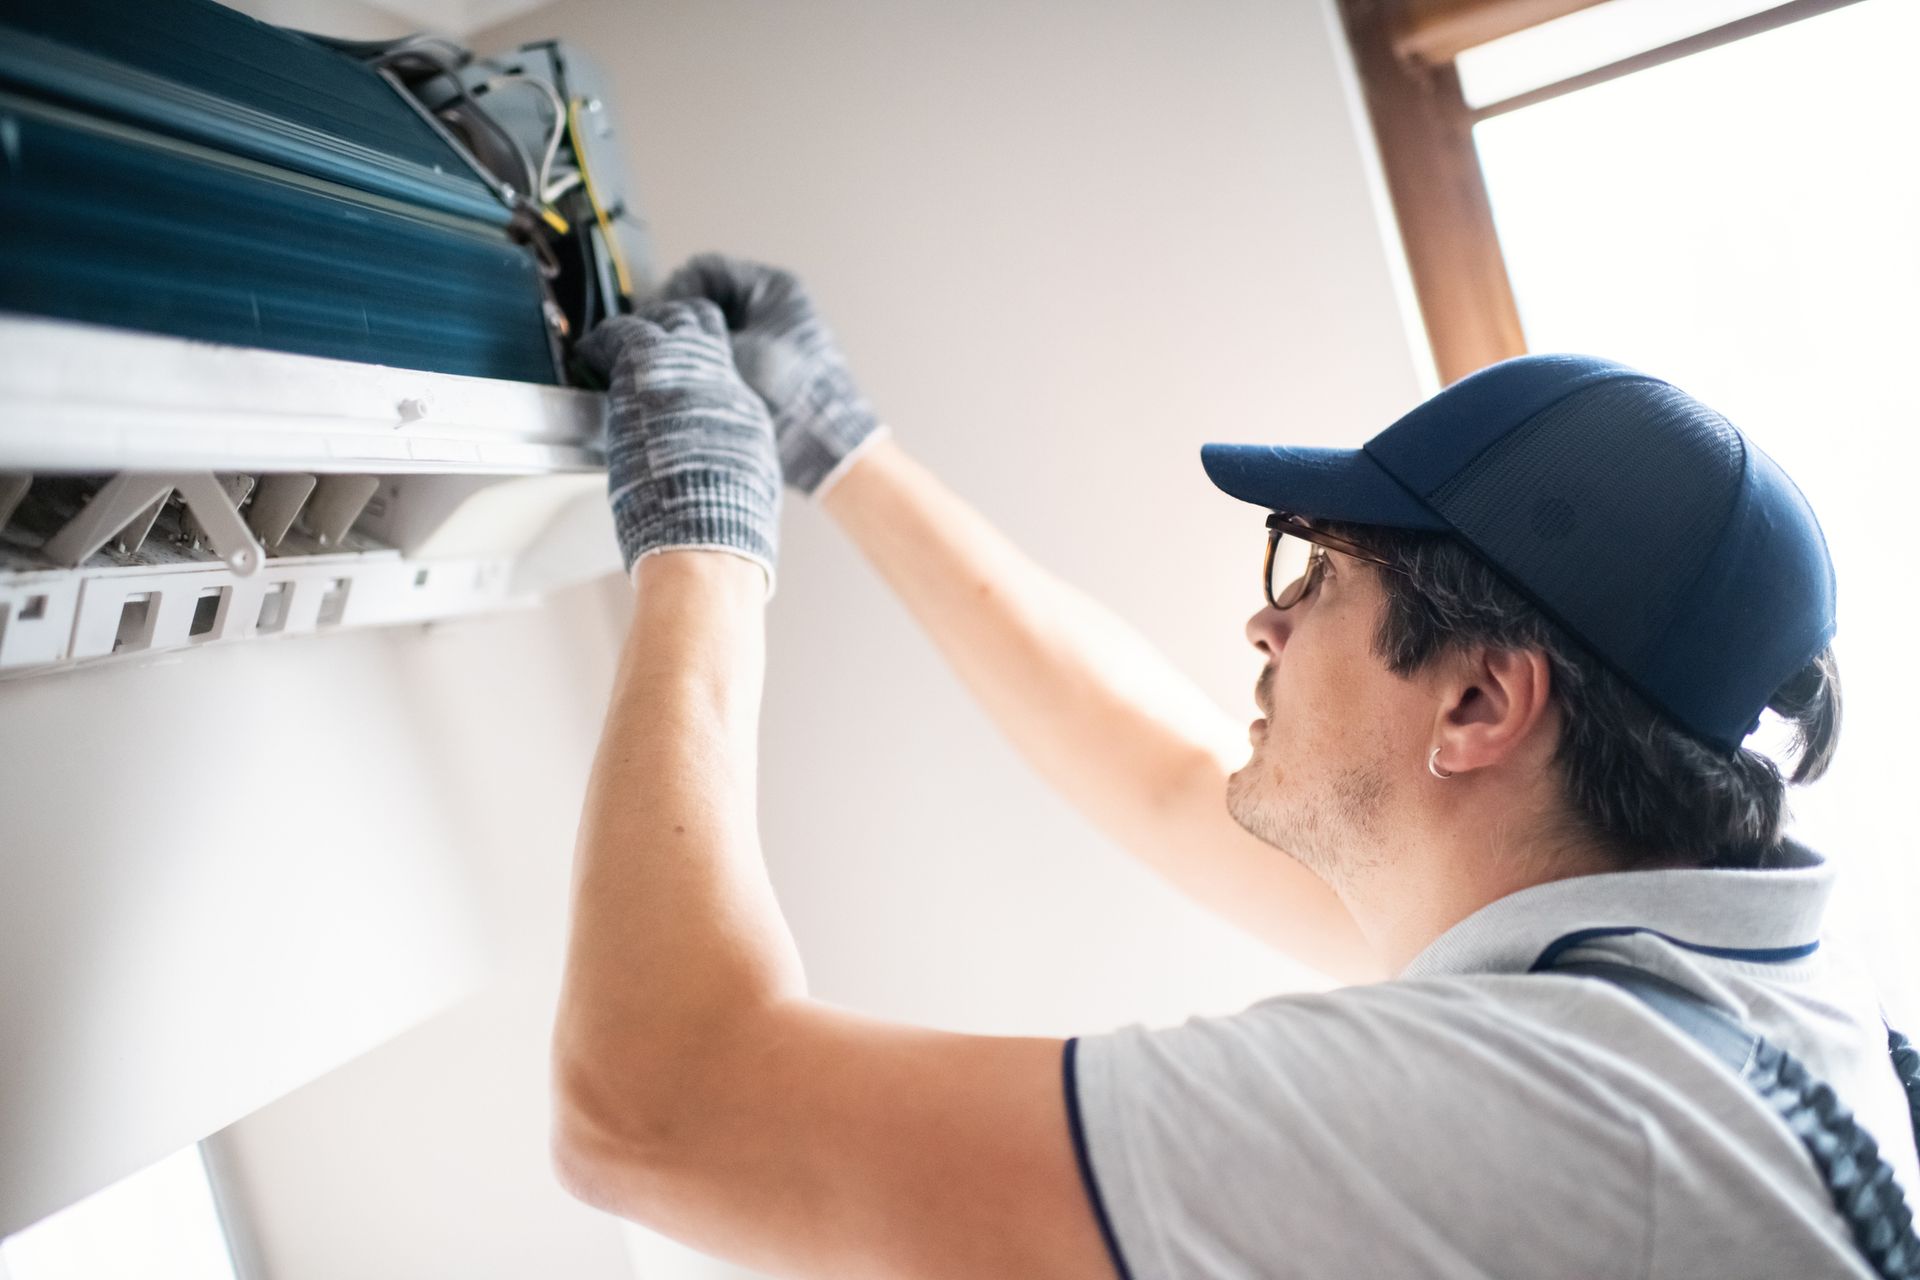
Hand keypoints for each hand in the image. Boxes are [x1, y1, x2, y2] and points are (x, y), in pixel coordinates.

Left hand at [576, 299, 780, 597]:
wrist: (707, 545)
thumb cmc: (719, 543)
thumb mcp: (742, 500)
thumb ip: (729, 476)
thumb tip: (717, 486)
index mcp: (746, 417)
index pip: (723, 374)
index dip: (697, 371)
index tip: (677, 378)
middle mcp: (722, 385)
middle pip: (704, 331)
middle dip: (678, 331)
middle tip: (650, 342)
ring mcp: (688, 373)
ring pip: (667, 321)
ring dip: (643, 329)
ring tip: (617, 341)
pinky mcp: (649, 369)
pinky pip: (622, 332)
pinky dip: (601, 340)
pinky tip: (588, 351)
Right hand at [662, 254, 886, 497]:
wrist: (827, 446)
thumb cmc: (791, 396)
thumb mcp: (732, 355)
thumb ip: (687, 337)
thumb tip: (649, 334)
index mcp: (772, 287)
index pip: (704, 270)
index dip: (674, 292)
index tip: (661, 323)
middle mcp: (772, 304)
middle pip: (705, 297)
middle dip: (680, 321)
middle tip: (661, 347)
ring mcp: (770, 335)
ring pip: (711, 327)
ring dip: (690, 345)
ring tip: (675, 368)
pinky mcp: (765, 365)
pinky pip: (723, 352)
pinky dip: (705, 363)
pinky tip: (693, 384)